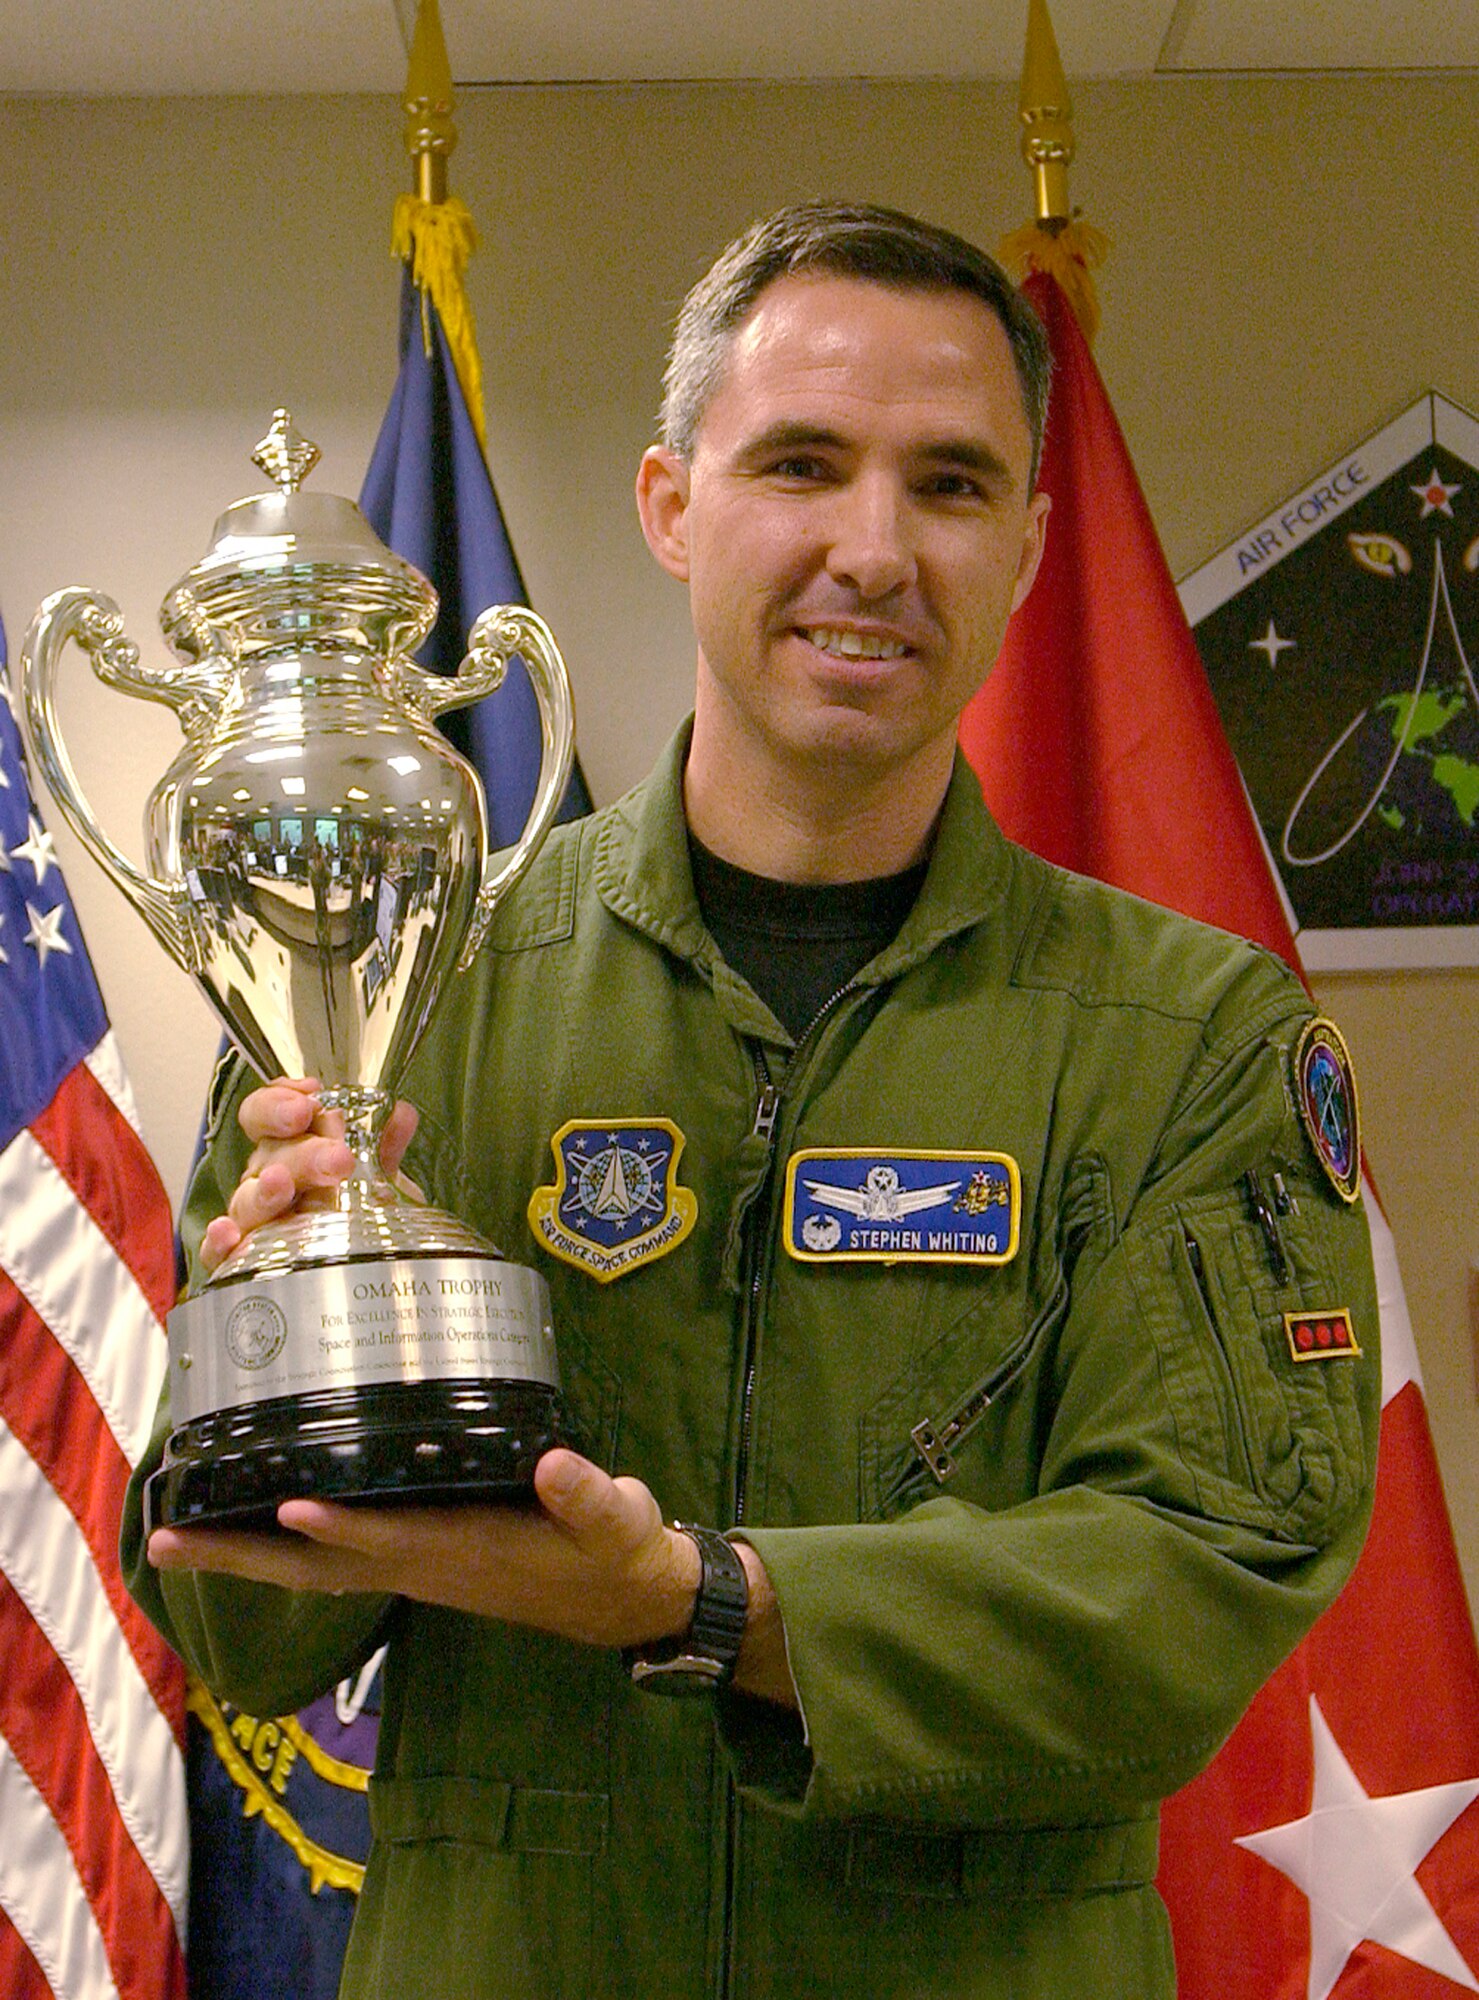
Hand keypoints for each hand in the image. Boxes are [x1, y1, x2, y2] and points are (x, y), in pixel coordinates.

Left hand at [148, 1449, 798, 1703]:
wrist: (628, 1598)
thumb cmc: (619, 1551)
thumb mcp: (618, 1520)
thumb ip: (588, 1495)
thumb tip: (555, 1464)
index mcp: (470, 1552)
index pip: (395, 1540)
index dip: (345, 1529)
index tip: (290, 1509)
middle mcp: (426, 1565)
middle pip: (320, 1571)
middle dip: (243, 1557)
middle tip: (165, 1544)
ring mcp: (417, 1568)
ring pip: (315, 1571)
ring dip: (244, 1556)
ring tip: (174, 1540)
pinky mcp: (419, 1559)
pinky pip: (335, 1561)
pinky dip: (283, 1548)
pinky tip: (251, 1527)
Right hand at [201, 1078, 419, 1273]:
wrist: (353, 1273)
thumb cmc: (349, 1214)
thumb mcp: (374, 1181)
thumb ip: (382, 1150)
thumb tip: (400, 1114)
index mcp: (287, 1149)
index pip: (264, 1114)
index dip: (279, 1101)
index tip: (310, 1098)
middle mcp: (265, 1180)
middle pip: (268, 1157)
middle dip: (302, 1152)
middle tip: (337, 1157)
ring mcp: (252, 1221)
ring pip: (246, 1200)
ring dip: (264, 1192)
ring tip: (280, 1184)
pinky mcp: (238, 1262)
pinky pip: (219, 1253)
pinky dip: (219, 1243)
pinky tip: (226, 1234)